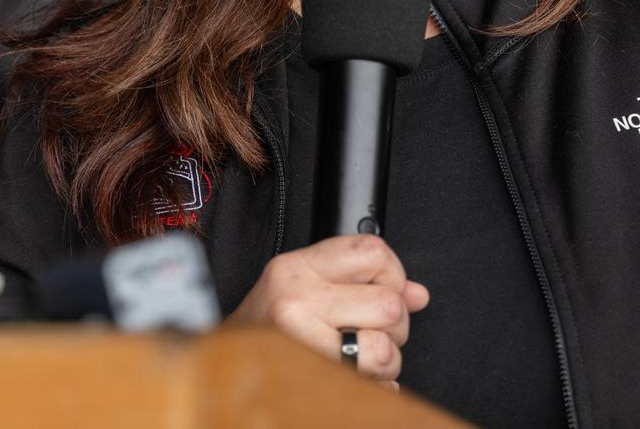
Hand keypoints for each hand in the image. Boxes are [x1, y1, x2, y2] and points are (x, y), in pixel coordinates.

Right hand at [228, 233, 429, 388]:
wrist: (222, 369)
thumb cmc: (267, 329)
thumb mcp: (307, 286)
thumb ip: (362, 282)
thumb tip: (416, 295)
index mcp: (297, 267)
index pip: (372, 251)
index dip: (393, 274)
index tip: (385, 290)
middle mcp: (296, 297)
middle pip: (388, 303)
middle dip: (394, 326)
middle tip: (371, 333)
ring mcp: (300, 338)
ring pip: (384, 348)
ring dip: (386, 362)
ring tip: (362, 359)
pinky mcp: (308, 376)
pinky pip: (371, 385)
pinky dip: (377, 388)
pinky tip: (356, 380)